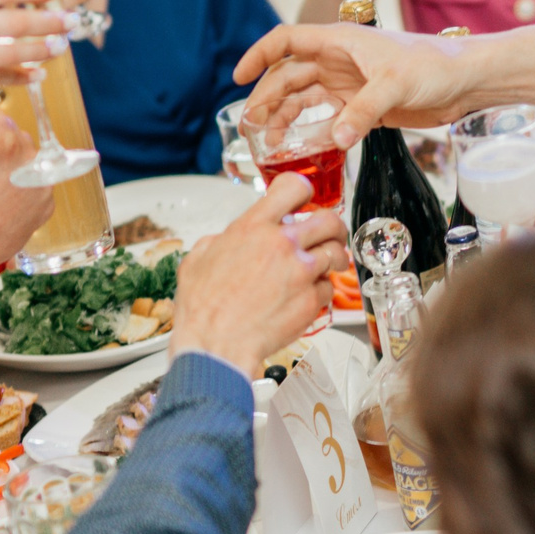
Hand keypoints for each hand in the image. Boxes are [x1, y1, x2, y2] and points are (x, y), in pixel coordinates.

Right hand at [167, 176, 350, 375]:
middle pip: (328, 219)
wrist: (215, 345)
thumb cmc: (204, 309)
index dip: (303, 191)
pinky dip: (321, 291)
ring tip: (327, 264)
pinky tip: (307, 295)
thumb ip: (220, 241)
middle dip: (332, 225)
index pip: (293, 188)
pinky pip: (328, 288)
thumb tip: (226, 240)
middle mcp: (281, 245)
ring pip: (336, 253)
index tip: (305, 199)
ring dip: (333, 257)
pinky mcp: (310, 300)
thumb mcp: (198, 258)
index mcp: (253, 228)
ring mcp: (300, 272)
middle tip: (330, 233)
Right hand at [232, 22, 534, 147]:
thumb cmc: (435, 65)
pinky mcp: (364, 107)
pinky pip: (328, 119)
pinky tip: (302, 149)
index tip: (237, 77)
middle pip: (288, 76)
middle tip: (250, 126)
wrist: (467, 81)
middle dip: (266, 98)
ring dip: (285, 119)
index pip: (286, 40)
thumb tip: (335, 140)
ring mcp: (350, 84)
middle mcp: (339, 61)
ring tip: (269, 143)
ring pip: (305, 100)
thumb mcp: (395, 84)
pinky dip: (312, 133)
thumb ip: (362, 111)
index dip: (258, 55)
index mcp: (339, 41)